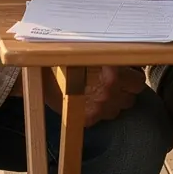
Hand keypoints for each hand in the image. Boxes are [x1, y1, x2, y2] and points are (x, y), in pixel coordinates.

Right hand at [10, 66, 146, 126]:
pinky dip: (96, 112)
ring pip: (118, 110)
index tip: (125, 72)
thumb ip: (107, 57)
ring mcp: (99, 109)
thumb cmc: (63, 59)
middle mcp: (109, 94)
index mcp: (113, 75)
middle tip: (113, 82)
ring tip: (99, 90)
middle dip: (124, 91)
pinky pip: (100, 118)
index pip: (138, 82)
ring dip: (113, 102)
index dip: (132, 77)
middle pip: (131, 98)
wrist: (34, 75)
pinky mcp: (87, 119)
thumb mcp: (87, 54)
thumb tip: (126, 56)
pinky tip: (87, 100)